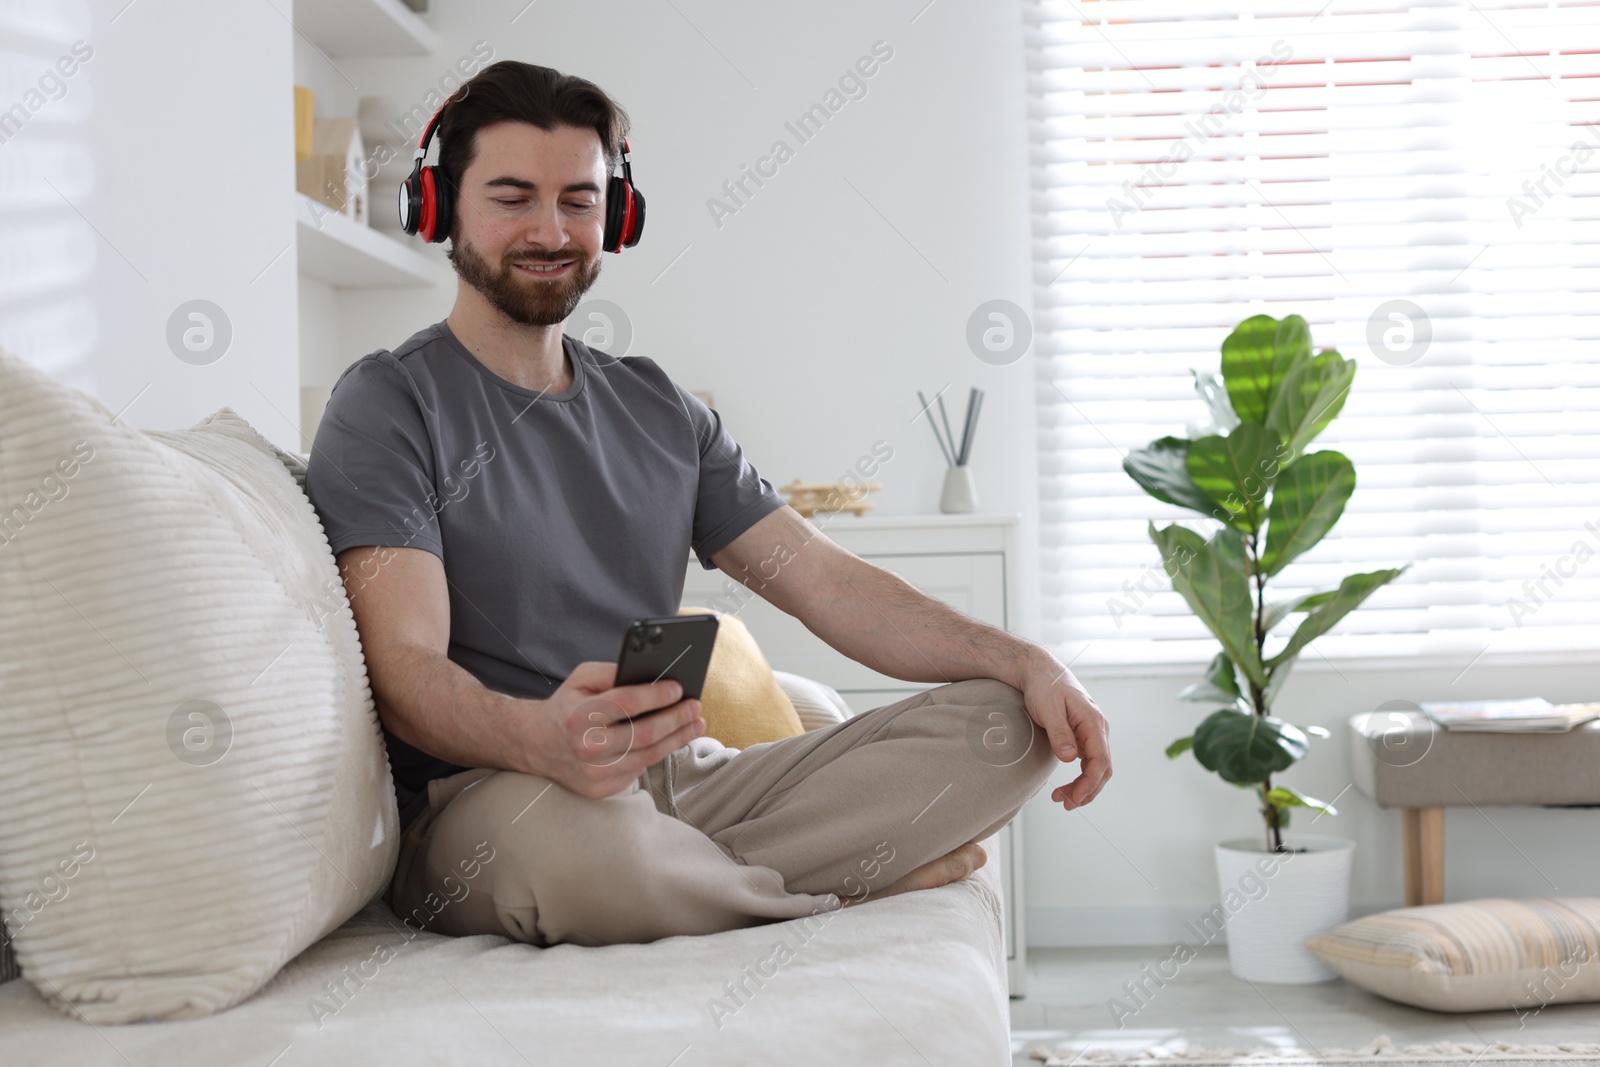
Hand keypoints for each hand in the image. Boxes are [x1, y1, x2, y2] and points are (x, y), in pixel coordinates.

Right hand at [529, 661, 704, 798]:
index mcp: (578, 715)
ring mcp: (593, 773)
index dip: (656, 696)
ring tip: (695, 724)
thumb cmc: (567, 705)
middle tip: (695, 707)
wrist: (536, 744)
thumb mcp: (582, 678)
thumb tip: (652, 675)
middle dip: (676, 719)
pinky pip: (638, 770)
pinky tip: (672, 740)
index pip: (626, 704)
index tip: (679, 689)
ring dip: (677, 738)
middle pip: (644, 733)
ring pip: (647, 755)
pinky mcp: (600, 789)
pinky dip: (658, 753)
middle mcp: (585, 747)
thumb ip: (613, 673)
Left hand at [1015, 651, 1111, 810]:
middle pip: (1103, 768)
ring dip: (1084, 787)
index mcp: (1094, 722)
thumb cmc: (1044, 686)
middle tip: (1065, 804)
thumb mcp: (1048, 709)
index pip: (1101, 760)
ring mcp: (1092, 733)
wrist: (1040, 671)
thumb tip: (1070, 758)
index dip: (1089, 783)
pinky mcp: (1083, 736)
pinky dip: (1080, 777)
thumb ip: (1060, 733)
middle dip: (1087, 791)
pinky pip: (1089, 762)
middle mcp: (1098, 729)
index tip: (1073, 799)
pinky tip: (1067, 786)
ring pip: (1097, 768)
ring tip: (1062, 800)